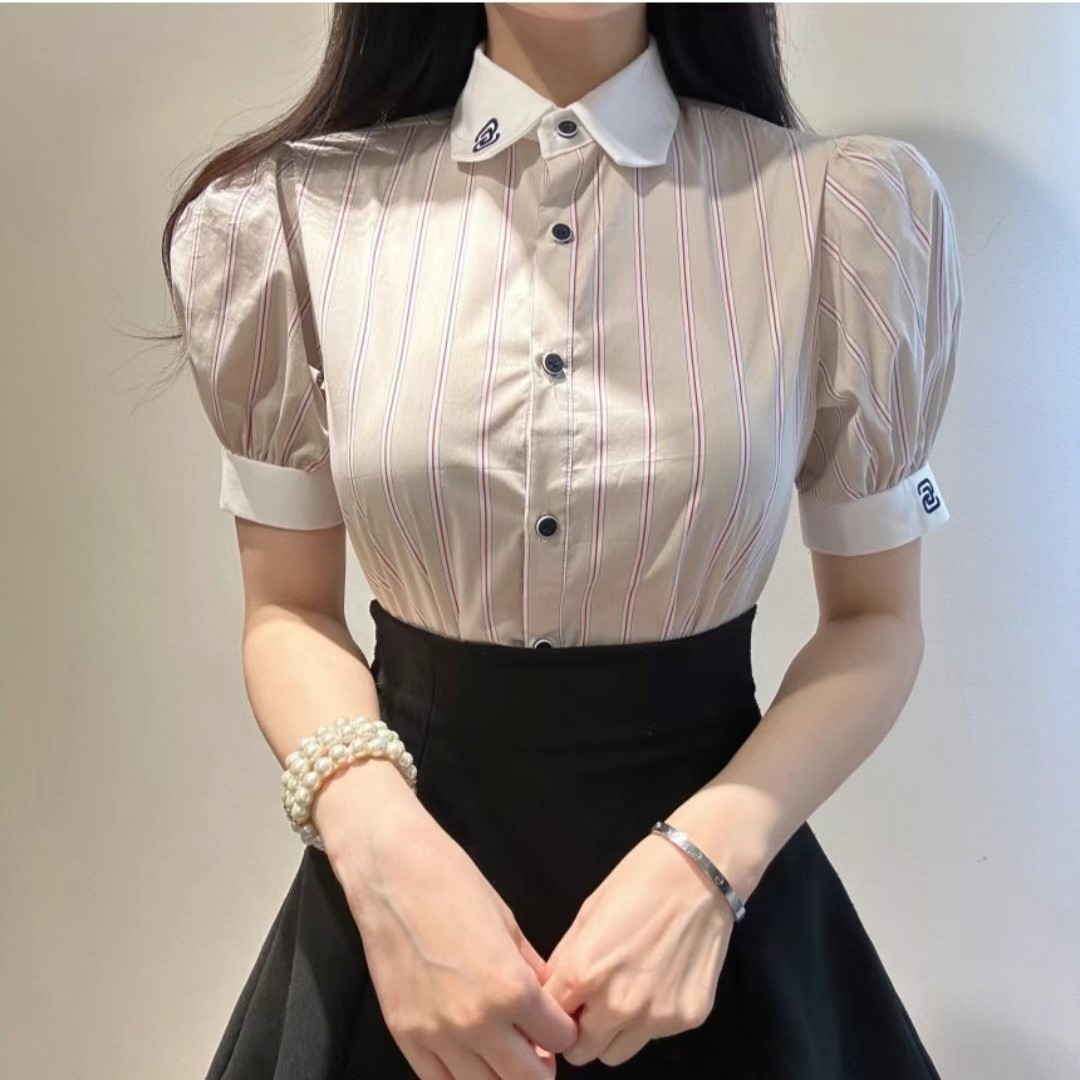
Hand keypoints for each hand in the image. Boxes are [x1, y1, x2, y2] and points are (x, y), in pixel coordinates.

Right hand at [320, 769, 578, 1079]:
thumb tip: (550, 1001)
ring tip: (502, 1049)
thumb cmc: (454, 884)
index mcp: (511, 989)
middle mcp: (477, 1023)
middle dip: (540, 1064)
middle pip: (528, 1078)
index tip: (556, 1021)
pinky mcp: (404, 1038)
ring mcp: (437, 1036)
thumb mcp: (508, 923)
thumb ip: (532, 970)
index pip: (559, 1040)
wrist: (391, 872)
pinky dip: (462, 1075)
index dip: (563, 1031)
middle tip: (535, 1043)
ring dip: (502, 1072)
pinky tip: (469, 1056)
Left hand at [539, 829, 734, 1067]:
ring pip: (617, 1053)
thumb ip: (566, 960)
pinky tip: (661, 979)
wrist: (698, 874)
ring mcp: (656, 1017)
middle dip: (581, 1031)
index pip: (551, 1023)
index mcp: (583, 975)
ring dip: (613, 1033)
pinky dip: (652, 1018)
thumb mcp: (587, 914)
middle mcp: (617, 1006)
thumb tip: (552, 993)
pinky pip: (656, 1034)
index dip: (554, 1013)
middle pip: (582, 1052)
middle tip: (590, 1006)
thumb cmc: (637, 883)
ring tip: (627, 992)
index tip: (563, 1005)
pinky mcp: (687, 1019)